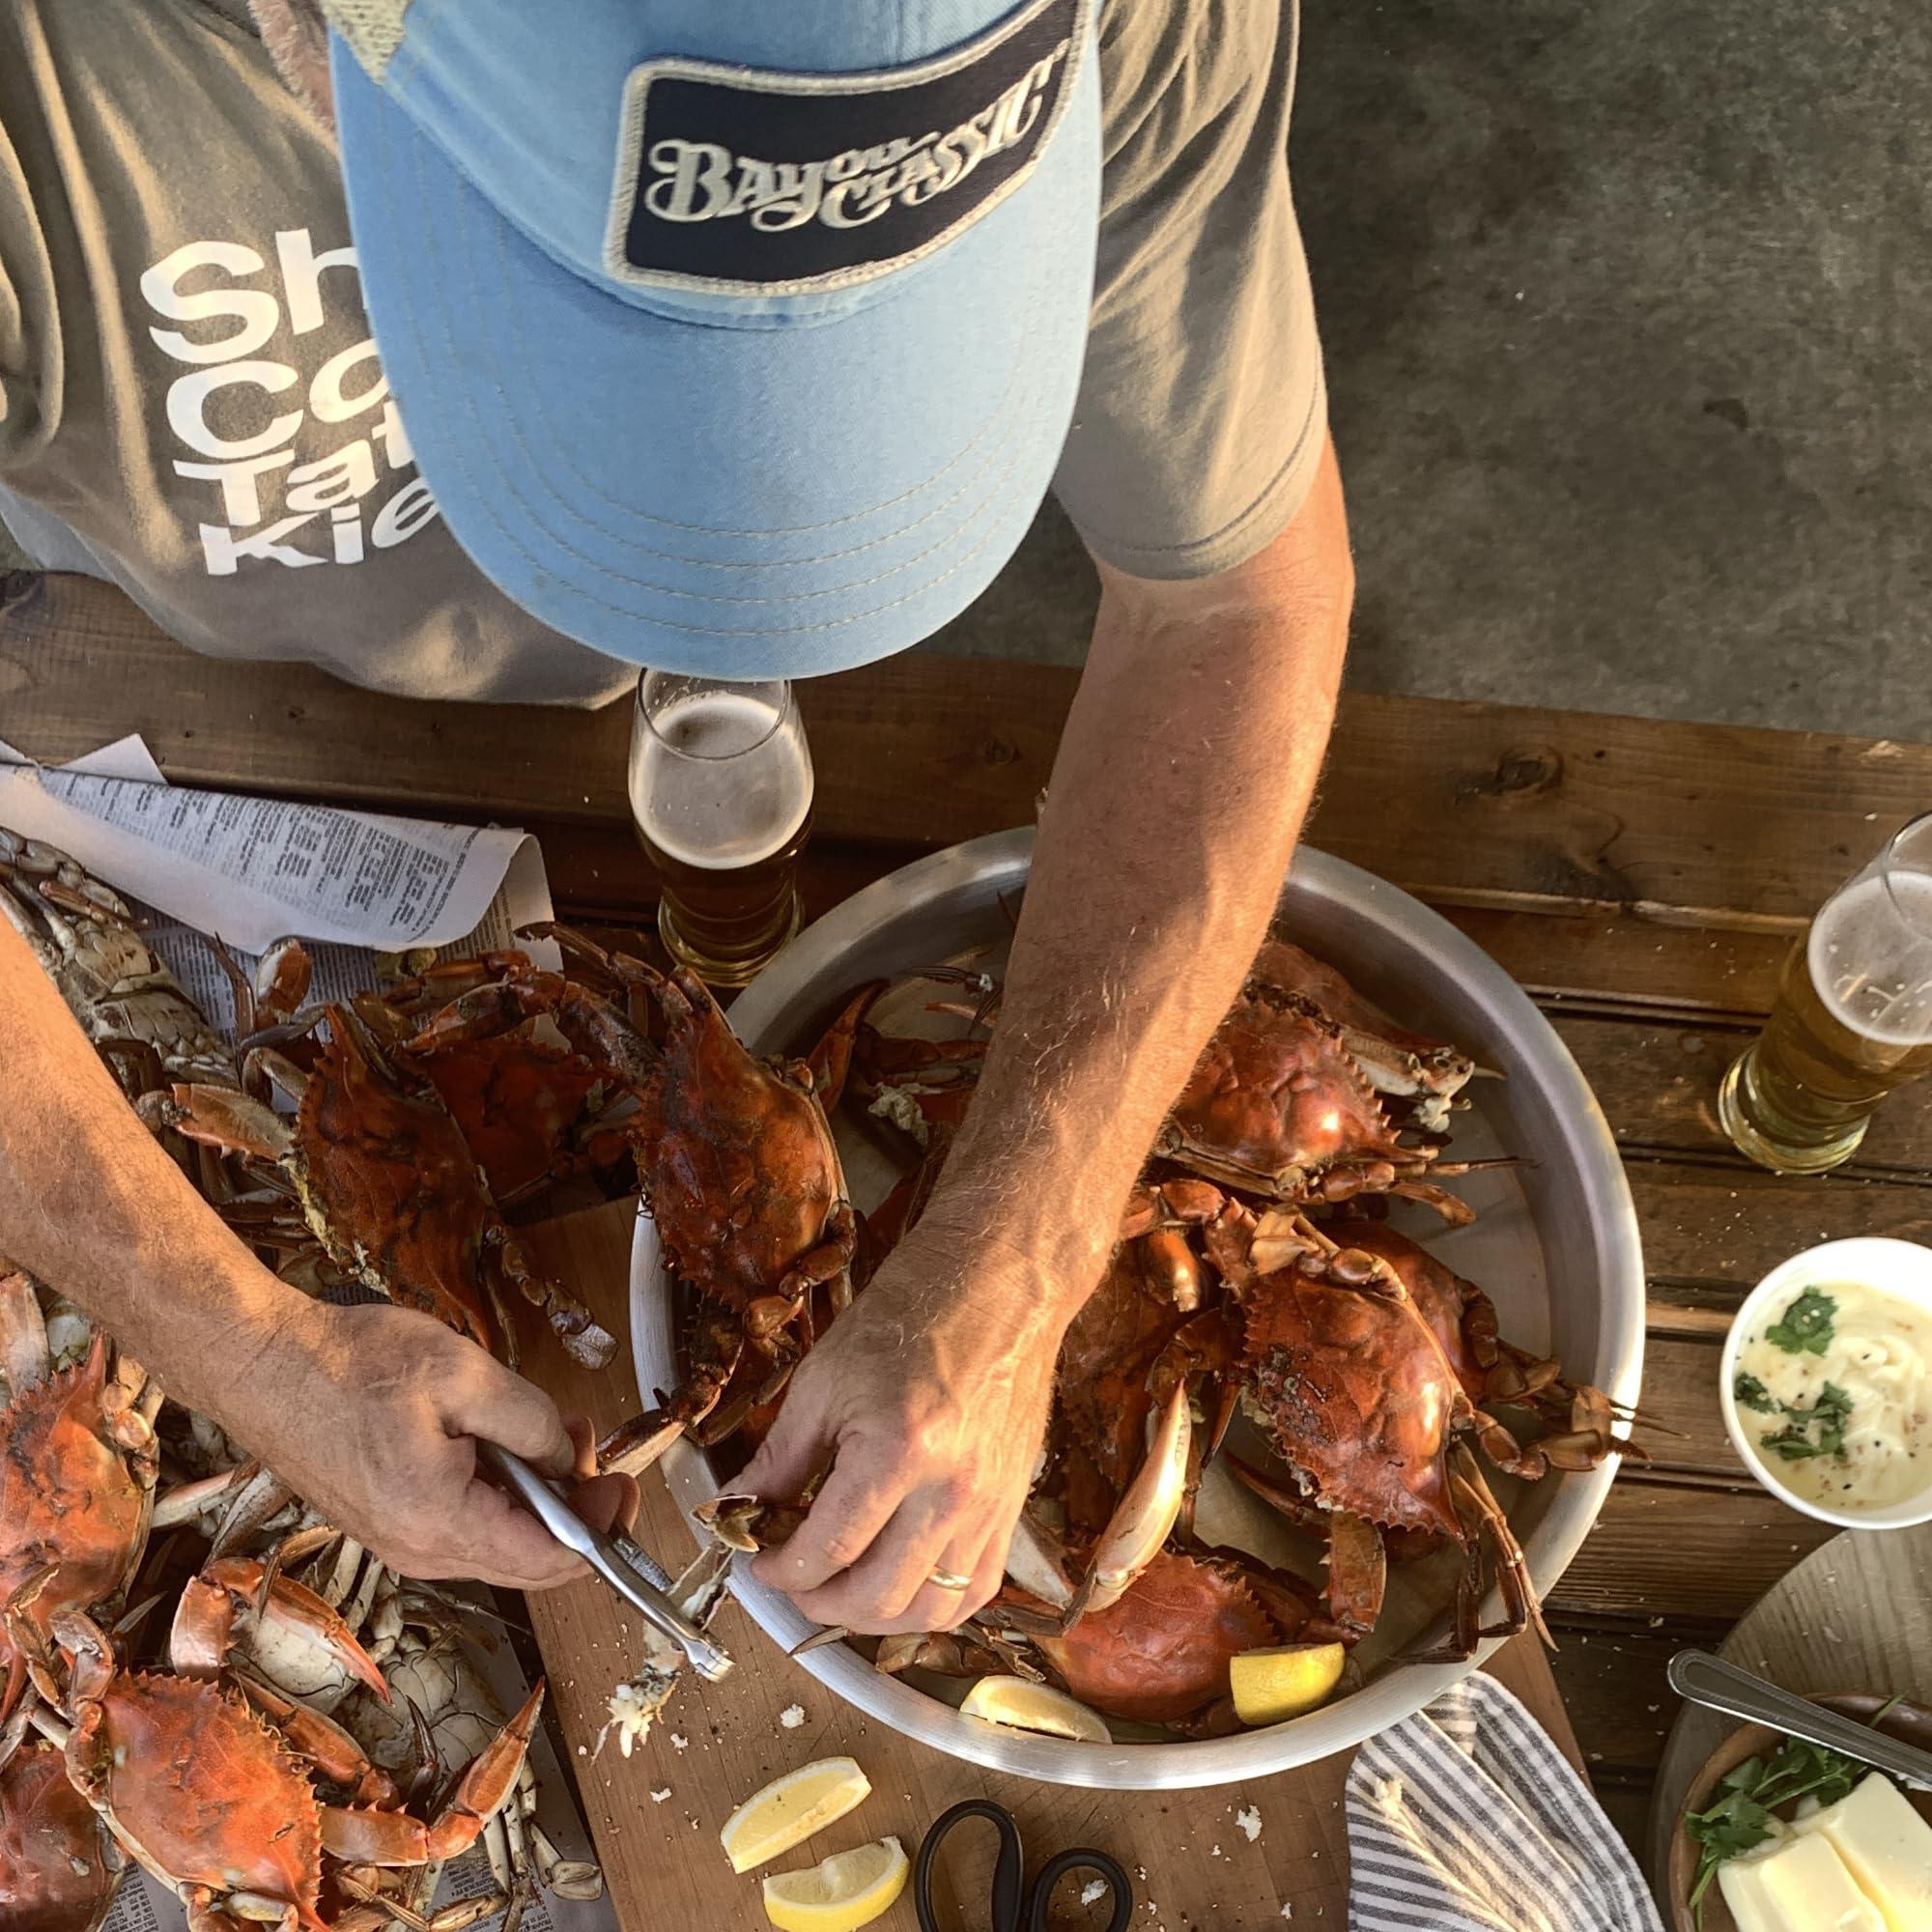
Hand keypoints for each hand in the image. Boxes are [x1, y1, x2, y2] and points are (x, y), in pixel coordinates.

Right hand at [221, 1299, 637, 1588]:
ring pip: (496, 1540)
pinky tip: (505, 1439)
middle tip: (593, 1446)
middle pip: (526, 1559)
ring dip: (537, 1494)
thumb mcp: (465, 1376)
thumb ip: (531, 1423)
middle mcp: (419, 1551)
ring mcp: (398, 1542)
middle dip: (574, 1508)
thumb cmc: (350, 1366)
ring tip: (553, 1430)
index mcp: (441, 1524)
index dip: (601, 1527)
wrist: (260, 1365)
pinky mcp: (386, 1521)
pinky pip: (463, 1522)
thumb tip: (567, 1458)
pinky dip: (499, 1490)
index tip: (624, 1483)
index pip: (548, 1560)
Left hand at [736, 1222, 1063, 1634]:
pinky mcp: (1014, 1507)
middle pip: (877, 1596)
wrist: (999, 1287)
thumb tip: (739, 1509)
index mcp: (898, 1450)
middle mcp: (953, 1490)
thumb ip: (779, 1458)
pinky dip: (931, 1604)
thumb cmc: (910, 1317)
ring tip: (842, 1589)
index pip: (826, 1551)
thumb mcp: (824, 1379)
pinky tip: (900, 1582)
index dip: (779, 1570)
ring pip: (930, 1609)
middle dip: (819, 1601)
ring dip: (875, 1616)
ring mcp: (991, 1505)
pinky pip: (976, 1590)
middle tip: (794, 1578)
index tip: (760, 1561)